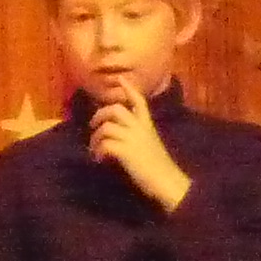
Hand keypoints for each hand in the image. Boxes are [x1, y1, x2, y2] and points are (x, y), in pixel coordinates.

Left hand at [89, 84, 190, 211]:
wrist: (168, 182)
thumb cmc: (160, 168)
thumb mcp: (151, 144)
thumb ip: (139, 136)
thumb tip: (121, 135)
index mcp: (147, 125)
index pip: (139, 101)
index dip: (128, 89)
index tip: (120, 79)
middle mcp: (139, 128)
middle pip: (115, 109)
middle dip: (100, 115)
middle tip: (93, 126)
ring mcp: (132, 139)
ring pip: (106, 126)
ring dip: (96, 138)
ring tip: (95, 149)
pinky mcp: (126, 151)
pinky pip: (105, 144)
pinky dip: (98, 151)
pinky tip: (99, 159)